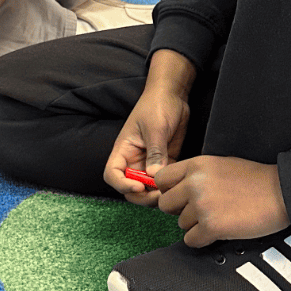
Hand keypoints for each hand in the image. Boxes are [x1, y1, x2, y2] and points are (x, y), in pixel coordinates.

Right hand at [103, 83, 190, 204]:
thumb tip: (153, 176)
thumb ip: (155, 152)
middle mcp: (133, 159)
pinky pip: (163, 180)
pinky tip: (178, 182)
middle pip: (129, 188)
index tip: (139, 187)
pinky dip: (168, 185)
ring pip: (147, 188)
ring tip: (171, 189)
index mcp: (123, 150)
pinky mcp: (164, 162)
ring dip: (157, 193)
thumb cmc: (157, 105)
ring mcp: (148, 162)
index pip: (112, 174)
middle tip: (160, 194)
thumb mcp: (156, 128)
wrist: (172, 95)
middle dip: (142, 196)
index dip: (122, 185)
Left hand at [154, 155, 288, 247]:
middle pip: (165, 204)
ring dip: (196, 225)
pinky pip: (191, 240)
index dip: (169, 190)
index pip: (161, 180)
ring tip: (218, 216)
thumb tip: (176, 189)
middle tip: (200, 210)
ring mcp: (202, 205)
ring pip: (180, 224)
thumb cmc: (255, 180)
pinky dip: (203, 239)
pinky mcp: (211, 226)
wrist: (282, 192)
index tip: (179, 196)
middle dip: (180, 210)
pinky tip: (219, 230)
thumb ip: (195, 175)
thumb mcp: (219, 165)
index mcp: (196, 165)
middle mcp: (194, 183)